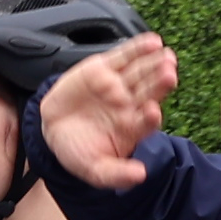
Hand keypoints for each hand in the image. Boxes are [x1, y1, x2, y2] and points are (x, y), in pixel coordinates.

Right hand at [43, 35, 185, 193]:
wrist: (51, 130)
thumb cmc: (78, 151)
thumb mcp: (94, 169)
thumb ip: (117, 175)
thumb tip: (140, 177)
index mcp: (132, 128)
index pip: (147, 121)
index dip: (151, 116)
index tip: (152, 112)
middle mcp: (130, 104)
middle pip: (149, 91)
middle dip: (159, 83)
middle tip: (169, 75)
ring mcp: (119, 84)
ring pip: (141, 71)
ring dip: (153, 63)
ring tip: (165, 56)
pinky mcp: (105, 67)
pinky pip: (124, 56)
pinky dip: (137, 48)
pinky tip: (152, 43)